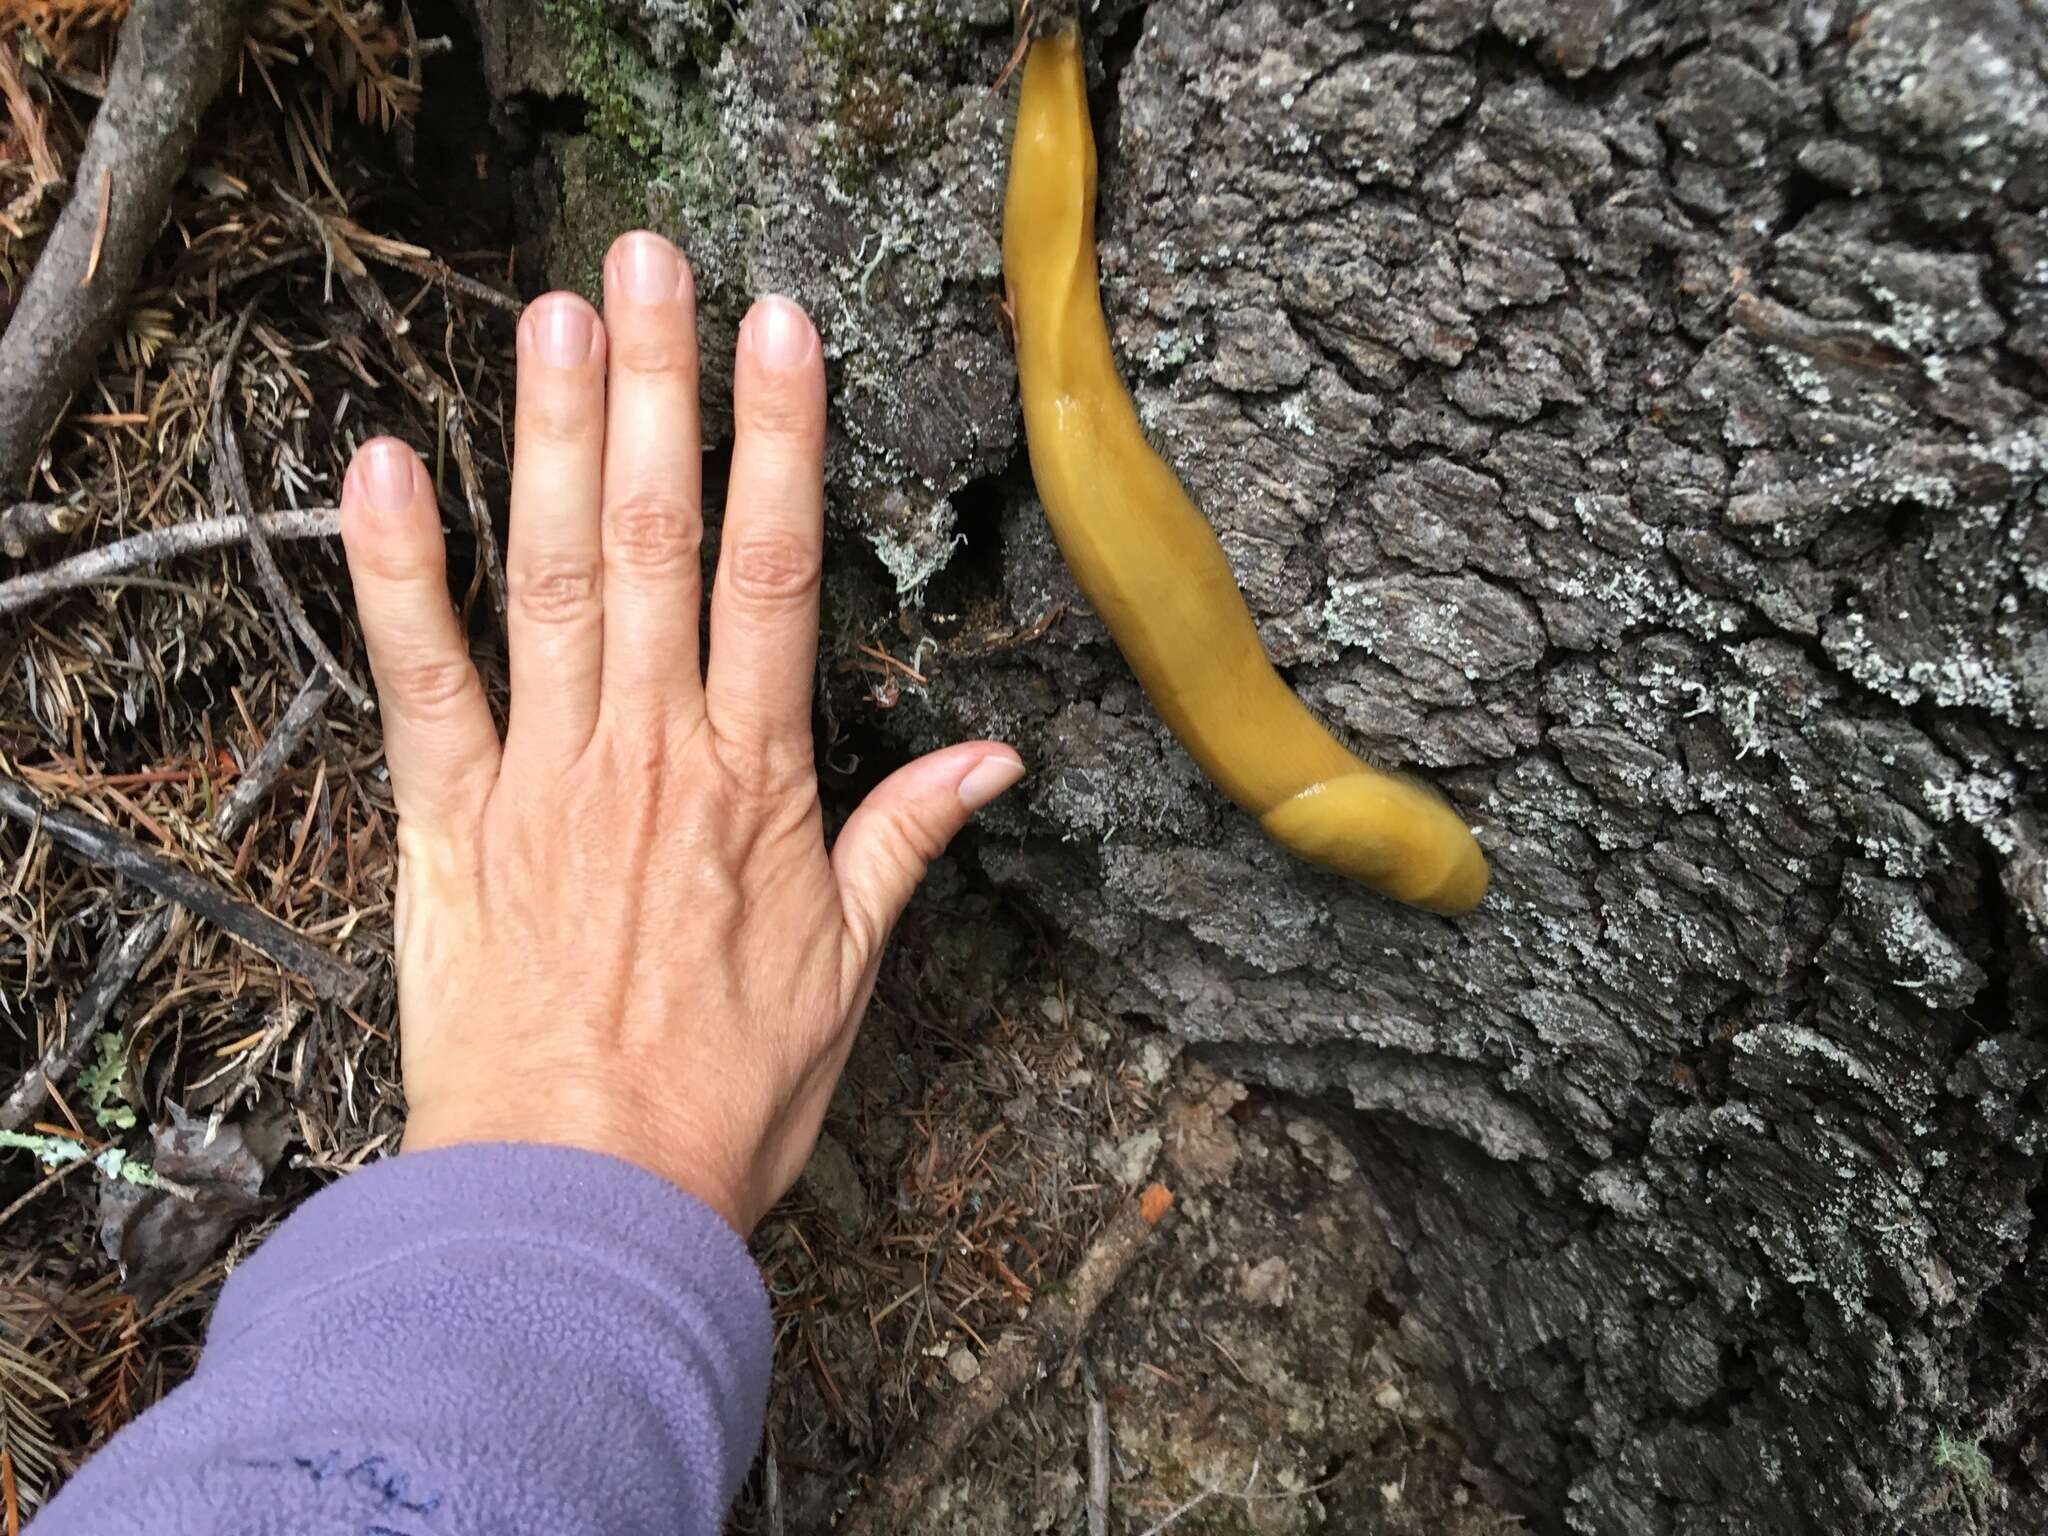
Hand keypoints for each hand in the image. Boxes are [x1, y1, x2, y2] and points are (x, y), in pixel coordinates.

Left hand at [338, 231, 1023, 1233]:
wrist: (590, 1196)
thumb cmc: (726, 1094)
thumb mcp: (849, 969)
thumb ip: (908, 842)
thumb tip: (997, 760)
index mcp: (757, 779)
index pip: (775, 573)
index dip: (781, 440)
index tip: (784, 331)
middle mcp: (653, 750)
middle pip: (660, 538)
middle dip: (661, 390)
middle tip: (655, 264)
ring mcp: (548, 777)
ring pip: (555, 579)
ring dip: (553, 440)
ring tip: (558, 316)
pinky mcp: (453, 823)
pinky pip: (424, 684)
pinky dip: (400, 576)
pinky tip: (386, 469)